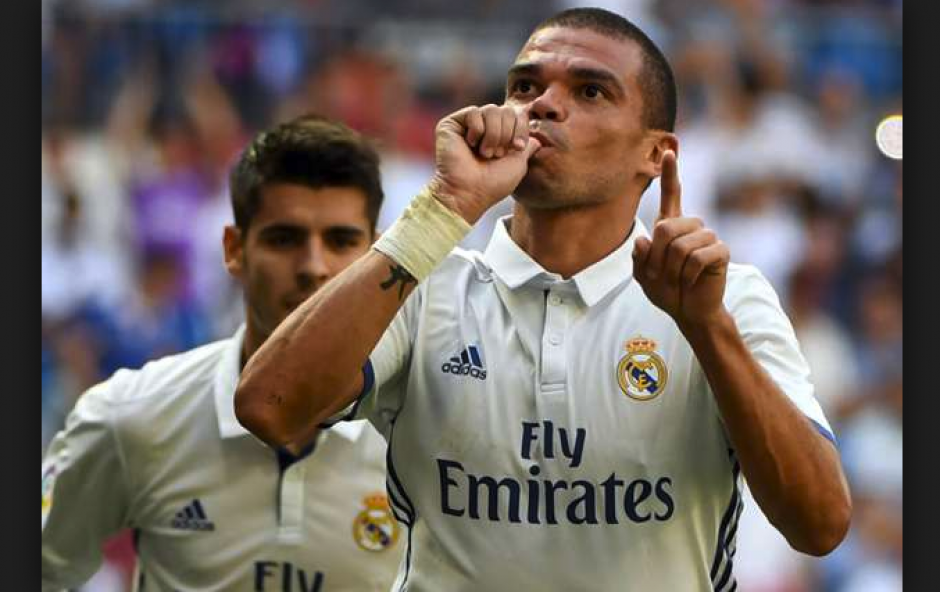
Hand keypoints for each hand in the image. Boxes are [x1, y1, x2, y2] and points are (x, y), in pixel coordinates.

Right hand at [428, 104, 541, 223]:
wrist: (468, 193)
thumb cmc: (493, 184)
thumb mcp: (518, 164)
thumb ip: (528, 146)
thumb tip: (537, 139)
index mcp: (499, 136)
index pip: (518, 114)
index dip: (521, 128)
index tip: (517, 148)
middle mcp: (484, 128)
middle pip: (506, 110)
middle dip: (506, 133)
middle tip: (496, 155)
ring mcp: (467, 125)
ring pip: (491, 109)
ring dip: (493, 135)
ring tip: (484, 153)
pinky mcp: (452, 124)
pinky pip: (474, 112)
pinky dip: (477, 130)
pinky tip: (470, 145)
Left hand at [632, 150, 730, 328]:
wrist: (689, 311)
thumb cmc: (667, 291)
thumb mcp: (643, 276)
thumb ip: (639, 258)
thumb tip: (642, 239)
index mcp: (671, 227)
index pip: (672, 195)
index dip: (671, 174)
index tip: (668, 151)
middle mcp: (691, 227)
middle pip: (666, 227)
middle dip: (657, 258)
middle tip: (660, 276)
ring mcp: (708, 237)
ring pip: (681, 245)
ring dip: (672, 269)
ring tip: (677, 280)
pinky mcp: (721, 251)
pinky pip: (698, 257)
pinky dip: (688, 275)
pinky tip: (691, 282)